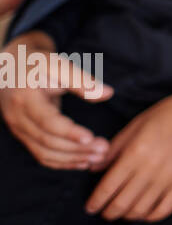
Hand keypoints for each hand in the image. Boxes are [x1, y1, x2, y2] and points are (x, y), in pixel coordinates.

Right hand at [0, 30, 112, 168]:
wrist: (11, 66)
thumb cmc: (37, 62)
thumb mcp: (57, 64)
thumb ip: (81, 80)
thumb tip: (108, 93)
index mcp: (25, 99)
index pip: (47, 122)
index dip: (69, 133)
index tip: (91, 138)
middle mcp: (18, 118)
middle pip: (48, 141)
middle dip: (77, 149)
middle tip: (104, 149)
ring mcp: (19, 129)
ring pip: (44, 152)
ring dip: (72, 159)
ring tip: (99, 157)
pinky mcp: (24, 135)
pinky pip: (41, 154)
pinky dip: (62, 162)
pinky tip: (83, 161)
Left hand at [85, 80, 171, 222]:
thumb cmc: (171, 112)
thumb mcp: (137, 123)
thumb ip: (114, 147)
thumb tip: (95, 168)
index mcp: (136, 152)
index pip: (108, 186)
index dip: (95, 201)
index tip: (90, 207)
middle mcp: (151, 169)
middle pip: (121, 203)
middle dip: (107, 212)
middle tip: (102, 212)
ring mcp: (170, 178)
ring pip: (140, 210)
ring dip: (126, 215)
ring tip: (121, 212)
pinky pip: (163, 210)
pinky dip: (149, 216)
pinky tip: (144, 212)